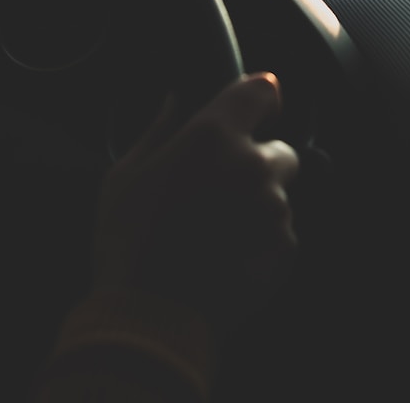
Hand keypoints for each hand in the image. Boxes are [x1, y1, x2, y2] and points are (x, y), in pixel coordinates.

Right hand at [92, 73, 299, 331]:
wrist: (152, 318)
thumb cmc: (129, 242)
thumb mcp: (124, 177)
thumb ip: (157, 130)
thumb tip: (174, 101)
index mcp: (213, 137)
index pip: (260, 90)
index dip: (259, 96)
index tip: (253, 108)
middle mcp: (252, 166)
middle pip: (278, 149)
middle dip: (255, 163)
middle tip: (218, 192)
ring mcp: (274, 209)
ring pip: (279, 194)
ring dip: (257, 204)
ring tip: (216, 233)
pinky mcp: (285, 249)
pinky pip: (281, 233)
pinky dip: (261, 240)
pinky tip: (226, 257)